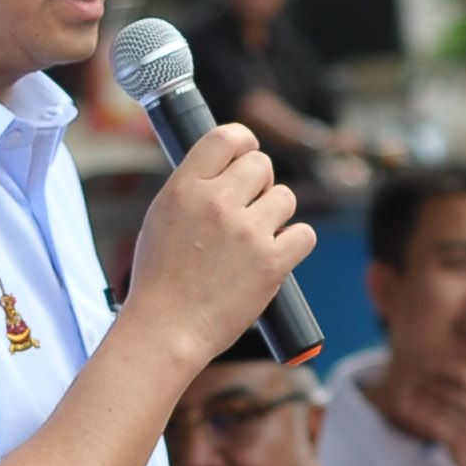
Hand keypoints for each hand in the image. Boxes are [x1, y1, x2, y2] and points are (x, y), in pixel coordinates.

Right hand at [119, 123, 308, 371]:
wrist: (166, 329)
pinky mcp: (271, 263)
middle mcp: (217, 203)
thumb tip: (227, 168)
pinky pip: (304, 234)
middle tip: (249, 208)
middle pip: (261, 165)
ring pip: (286, 198)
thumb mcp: (162, 217)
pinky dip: (295, 243)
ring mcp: (247, 232)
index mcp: (185, 187)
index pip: (227, 136)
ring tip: (255, 238)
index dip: (243, 141)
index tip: (247, 154)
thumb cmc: (160, 280)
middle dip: (260, 183)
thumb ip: (194, 188)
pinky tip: (276, 254)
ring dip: (276, 215)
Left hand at [385, 369, 465, 465]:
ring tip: (405, 386)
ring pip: (443, 402)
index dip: (448, 365)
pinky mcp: (462, 444)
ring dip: (422, 393)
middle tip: (412, 370)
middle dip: (431, 376)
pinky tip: (407, 411)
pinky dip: (420, 415)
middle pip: (454, 385)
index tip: (430, 361)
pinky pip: (436, 424)